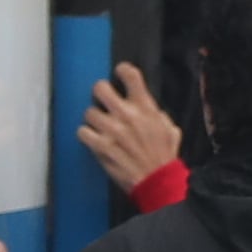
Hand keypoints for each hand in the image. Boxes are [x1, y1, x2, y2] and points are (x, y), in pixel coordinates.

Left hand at [76, 61, 180, 192]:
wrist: (158, 181)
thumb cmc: (164, 156)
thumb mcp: (169, 128)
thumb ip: (156, 114)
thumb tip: (145, 106)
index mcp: (146, 108)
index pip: (130, 75)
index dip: (122, 71)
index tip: (119, 73)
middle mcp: (127, 115)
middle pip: (100, 88)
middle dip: (101, 92)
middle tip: (103, 100)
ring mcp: (112, 131)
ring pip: (88, 112)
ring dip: (94, 119)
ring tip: (100, 126)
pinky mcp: (101, 146)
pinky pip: (82, 132)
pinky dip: (87, 135)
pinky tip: (94, 138)